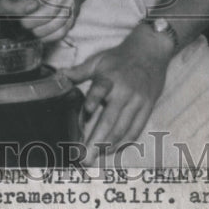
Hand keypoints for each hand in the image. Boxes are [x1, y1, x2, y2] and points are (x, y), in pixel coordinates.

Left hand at [66, 27, 170, 162]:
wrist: (151, 52)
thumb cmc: (120, 58)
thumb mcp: (98, 60)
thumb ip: (79, 72)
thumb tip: (58, 76)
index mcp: (110, 78)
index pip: (100, 89)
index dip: (94, 100)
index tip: (87, 111)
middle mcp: (125, 91)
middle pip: (111, 119)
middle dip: (96, 140)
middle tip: (84, 157)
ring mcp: (138, 101)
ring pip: (123, 128)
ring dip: (109, 145)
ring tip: (95, 157)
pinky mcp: (147, 108)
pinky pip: (136, 129)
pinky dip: (125, 142)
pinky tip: (113, 150)